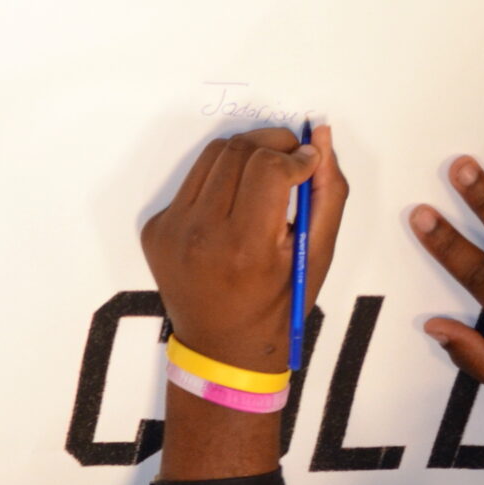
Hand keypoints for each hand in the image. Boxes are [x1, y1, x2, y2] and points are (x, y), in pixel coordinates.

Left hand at [140, 123, 348, 373]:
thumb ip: (328, 192)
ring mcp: (171, 232)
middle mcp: (200, 237)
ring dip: (246, 156)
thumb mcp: (317, 255)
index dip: (296, 156)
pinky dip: (219, 181)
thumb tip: (322, 137)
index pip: (267, 167)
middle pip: (238, 151)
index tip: (309, 163)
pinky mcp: (156, 230)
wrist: (221, 348)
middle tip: (292, 160)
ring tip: (266, 178)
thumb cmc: (277, 306)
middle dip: (273, 145)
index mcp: (244, 248)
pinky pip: (192, 181)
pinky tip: (235, 206)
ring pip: (212, 156)